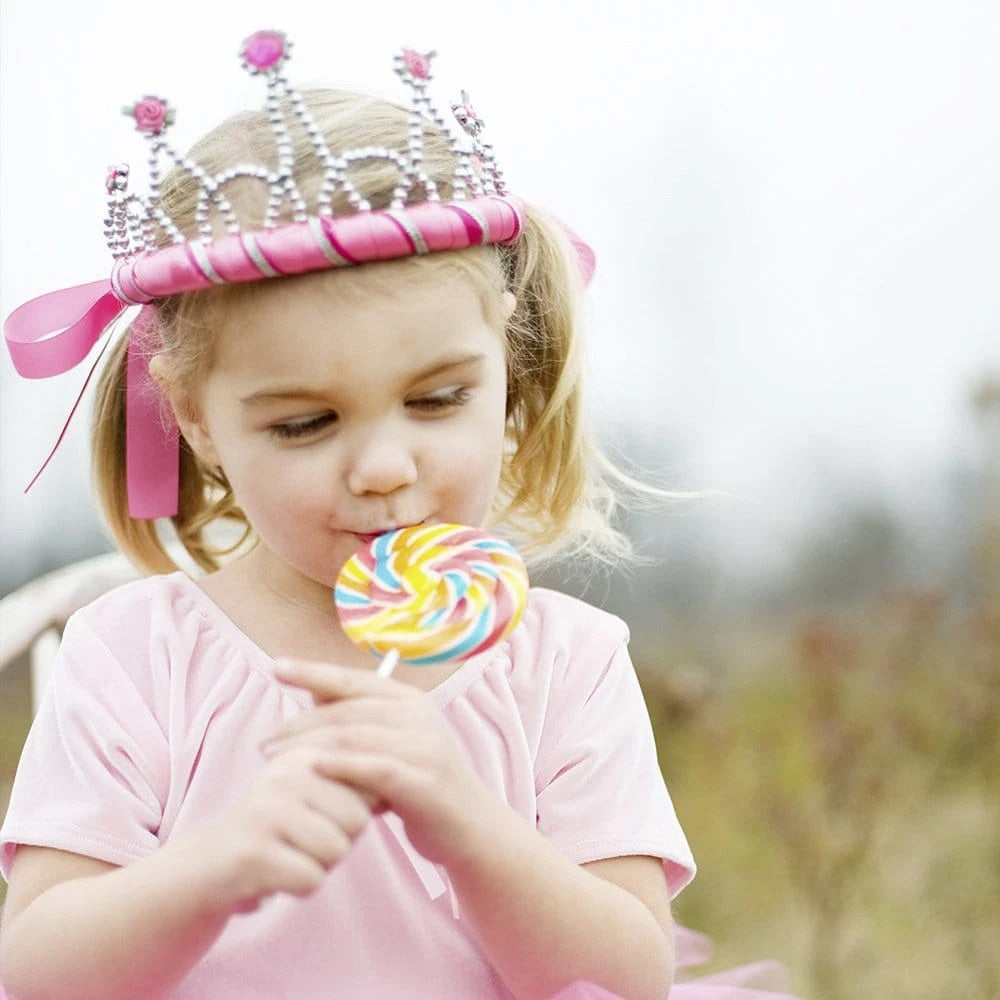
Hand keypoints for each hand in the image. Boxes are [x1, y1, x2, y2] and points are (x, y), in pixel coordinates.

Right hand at [201, 741, 371, 913]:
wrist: (208, 866)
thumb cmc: (278, 830)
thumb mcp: (316, 793)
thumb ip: (356, 783)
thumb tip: (403, 782)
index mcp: (307, 753)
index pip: (369, 788)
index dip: (353, 815)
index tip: (319, 816)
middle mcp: (287, 772)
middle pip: (357, 821)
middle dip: (338, 842)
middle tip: (299, 840)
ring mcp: (268, 809)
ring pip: (336, 850)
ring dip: (318, 865)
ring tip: (288, 854)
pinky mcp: (254, 850)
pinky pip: (312, 878)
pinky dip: (299, 886)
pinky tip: (274, 874)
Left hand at [264, 659, 489, 864]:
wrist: (472, 827)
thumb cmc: (421, 785)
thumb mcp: (393, 744)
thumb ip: (359, 720)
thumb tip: (314, 691)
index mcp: (410, 700)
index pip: (354, 678)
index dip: (314, 670)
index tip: (276, 667)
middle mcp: (419, 715)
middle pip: (348, 709)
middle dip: (300, 723)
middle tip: (264, 741)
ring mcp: (424, 746)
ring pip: (356, 736)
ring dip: (309, 745)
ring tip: (274, 760)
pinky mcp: (424, 780)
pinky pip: (376, 768)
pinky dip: (342, 766)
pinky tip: (313, 769)